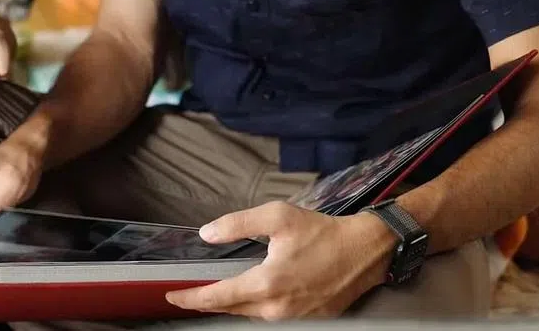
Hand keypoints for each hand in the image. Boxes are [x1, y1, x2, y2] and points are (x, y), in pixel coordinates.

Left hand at [166, 202, 397, 319]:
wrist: (366, 251)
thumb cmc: (323, 232)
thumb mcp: (277, 217)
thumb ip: (237, 225)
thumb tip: (206, 234)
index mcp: (266, 284)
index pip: (217, 297)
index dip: (190, 298)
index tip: (172, 296)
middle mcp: (277, 308)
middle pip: (231, 311)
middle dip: (207, 303)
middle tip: (188, 295)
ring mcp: (295, 318)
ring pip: (251, 316)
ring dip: (232, 306)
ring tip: (215, 294)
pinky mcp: (310, 321)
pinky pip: (272, 318)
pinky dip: (256, 308)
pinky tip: (251, 296)